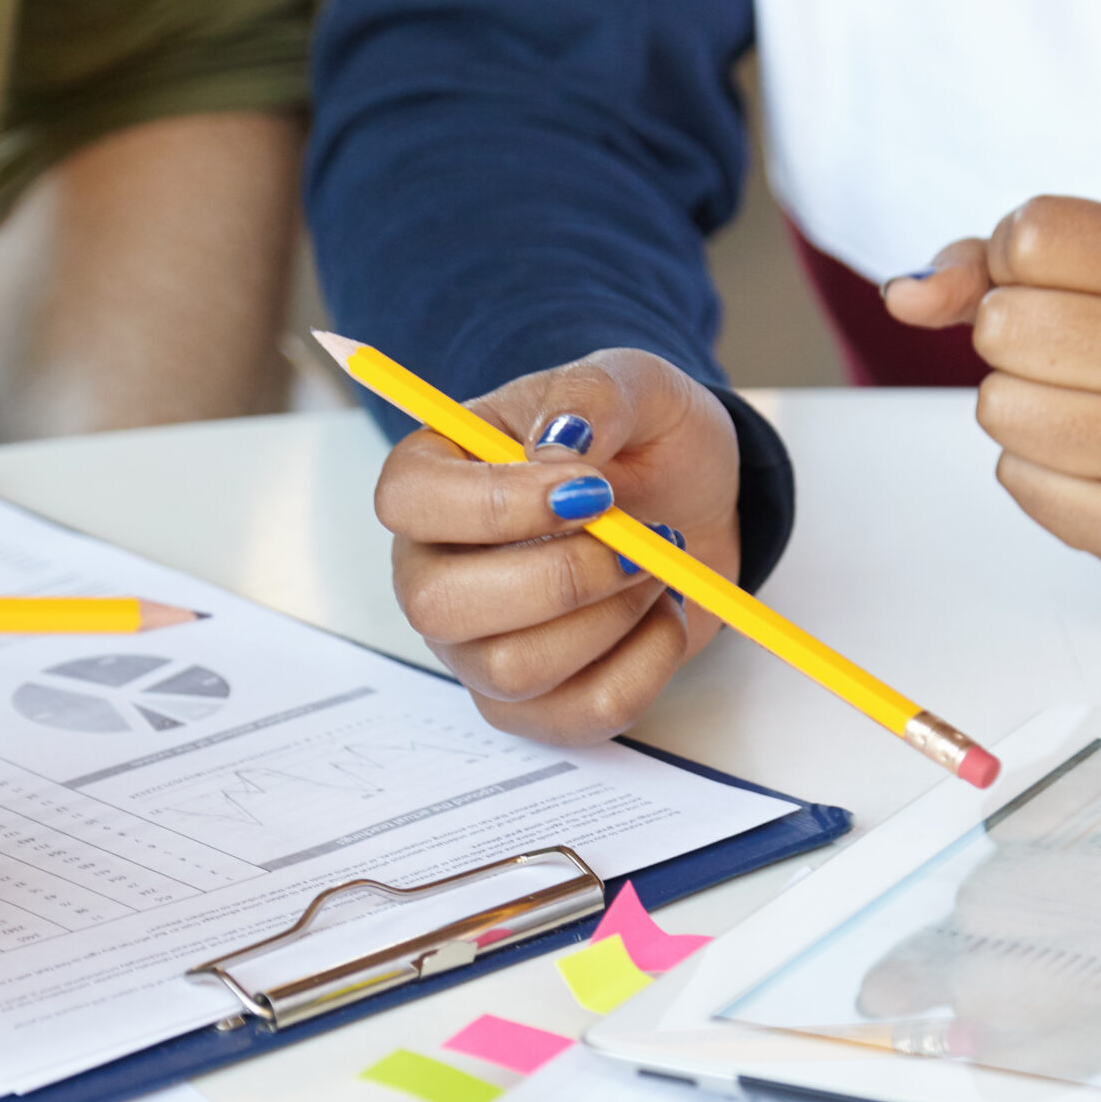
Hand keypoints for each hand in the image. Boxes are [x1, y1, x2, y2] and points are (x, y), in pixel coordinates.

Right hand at [377, 348, 740, 741]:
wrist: (694, 502)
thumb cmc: (640, 443)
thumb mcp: (631, 386)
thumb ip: (593, 397)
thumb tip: (559, 447)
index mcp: (435, 478)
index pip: (407, 501)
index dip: (493, 504)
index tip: (588, 488)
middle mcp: (435, 571)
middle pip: (440, 605)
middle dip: (561, 578)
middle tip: (640, 541)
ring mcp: (477, 648)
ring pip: (513, 669)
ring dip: (610, 620)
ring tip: (657, 570)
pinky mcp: (537, 704)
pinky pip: (579, 715)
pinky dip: (645, 665)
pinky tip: (662, 615)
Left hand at [885, 196, 1100, 590]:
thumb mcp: (1093, 280)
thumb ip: (984, 267)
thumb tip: (903, 296)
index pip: (1033, 235)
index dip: (1010, 262)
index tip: (1052, 286)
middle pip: (1004, 323)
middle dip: (1007, 340)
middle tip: (1066, 359)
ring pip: (999, 407)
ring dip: (1015, 408)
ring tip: (1080, 411)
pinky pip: (1016, 478)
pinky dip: (1034, 470)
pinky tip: (1091, 464)